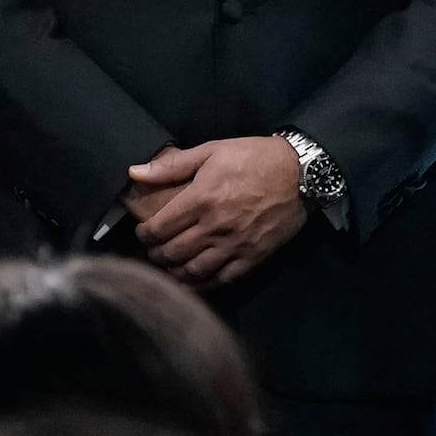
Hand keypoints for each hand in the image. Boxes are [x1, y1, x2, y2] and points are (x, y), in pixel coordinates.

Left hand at [123, 139, 309, 287]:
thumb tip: (134, 172)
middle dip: (156, 255)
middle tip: (154, 251)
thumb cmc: (254, 157)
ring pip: (194, 271)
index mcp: (201, 198)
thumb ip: (172, 164)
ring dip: (175, 273)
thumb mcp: (212, 150)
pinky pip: (222, 279)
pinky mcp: (253, 257)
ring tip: (170, 267)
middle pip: (173, 253)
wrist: (301, 173)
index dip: (144, 235)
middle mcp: (215, 226)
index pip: (159, 228)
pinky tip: (195, 281)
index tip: (143, 233)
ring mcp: (235, 245)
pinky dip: (203, 284)